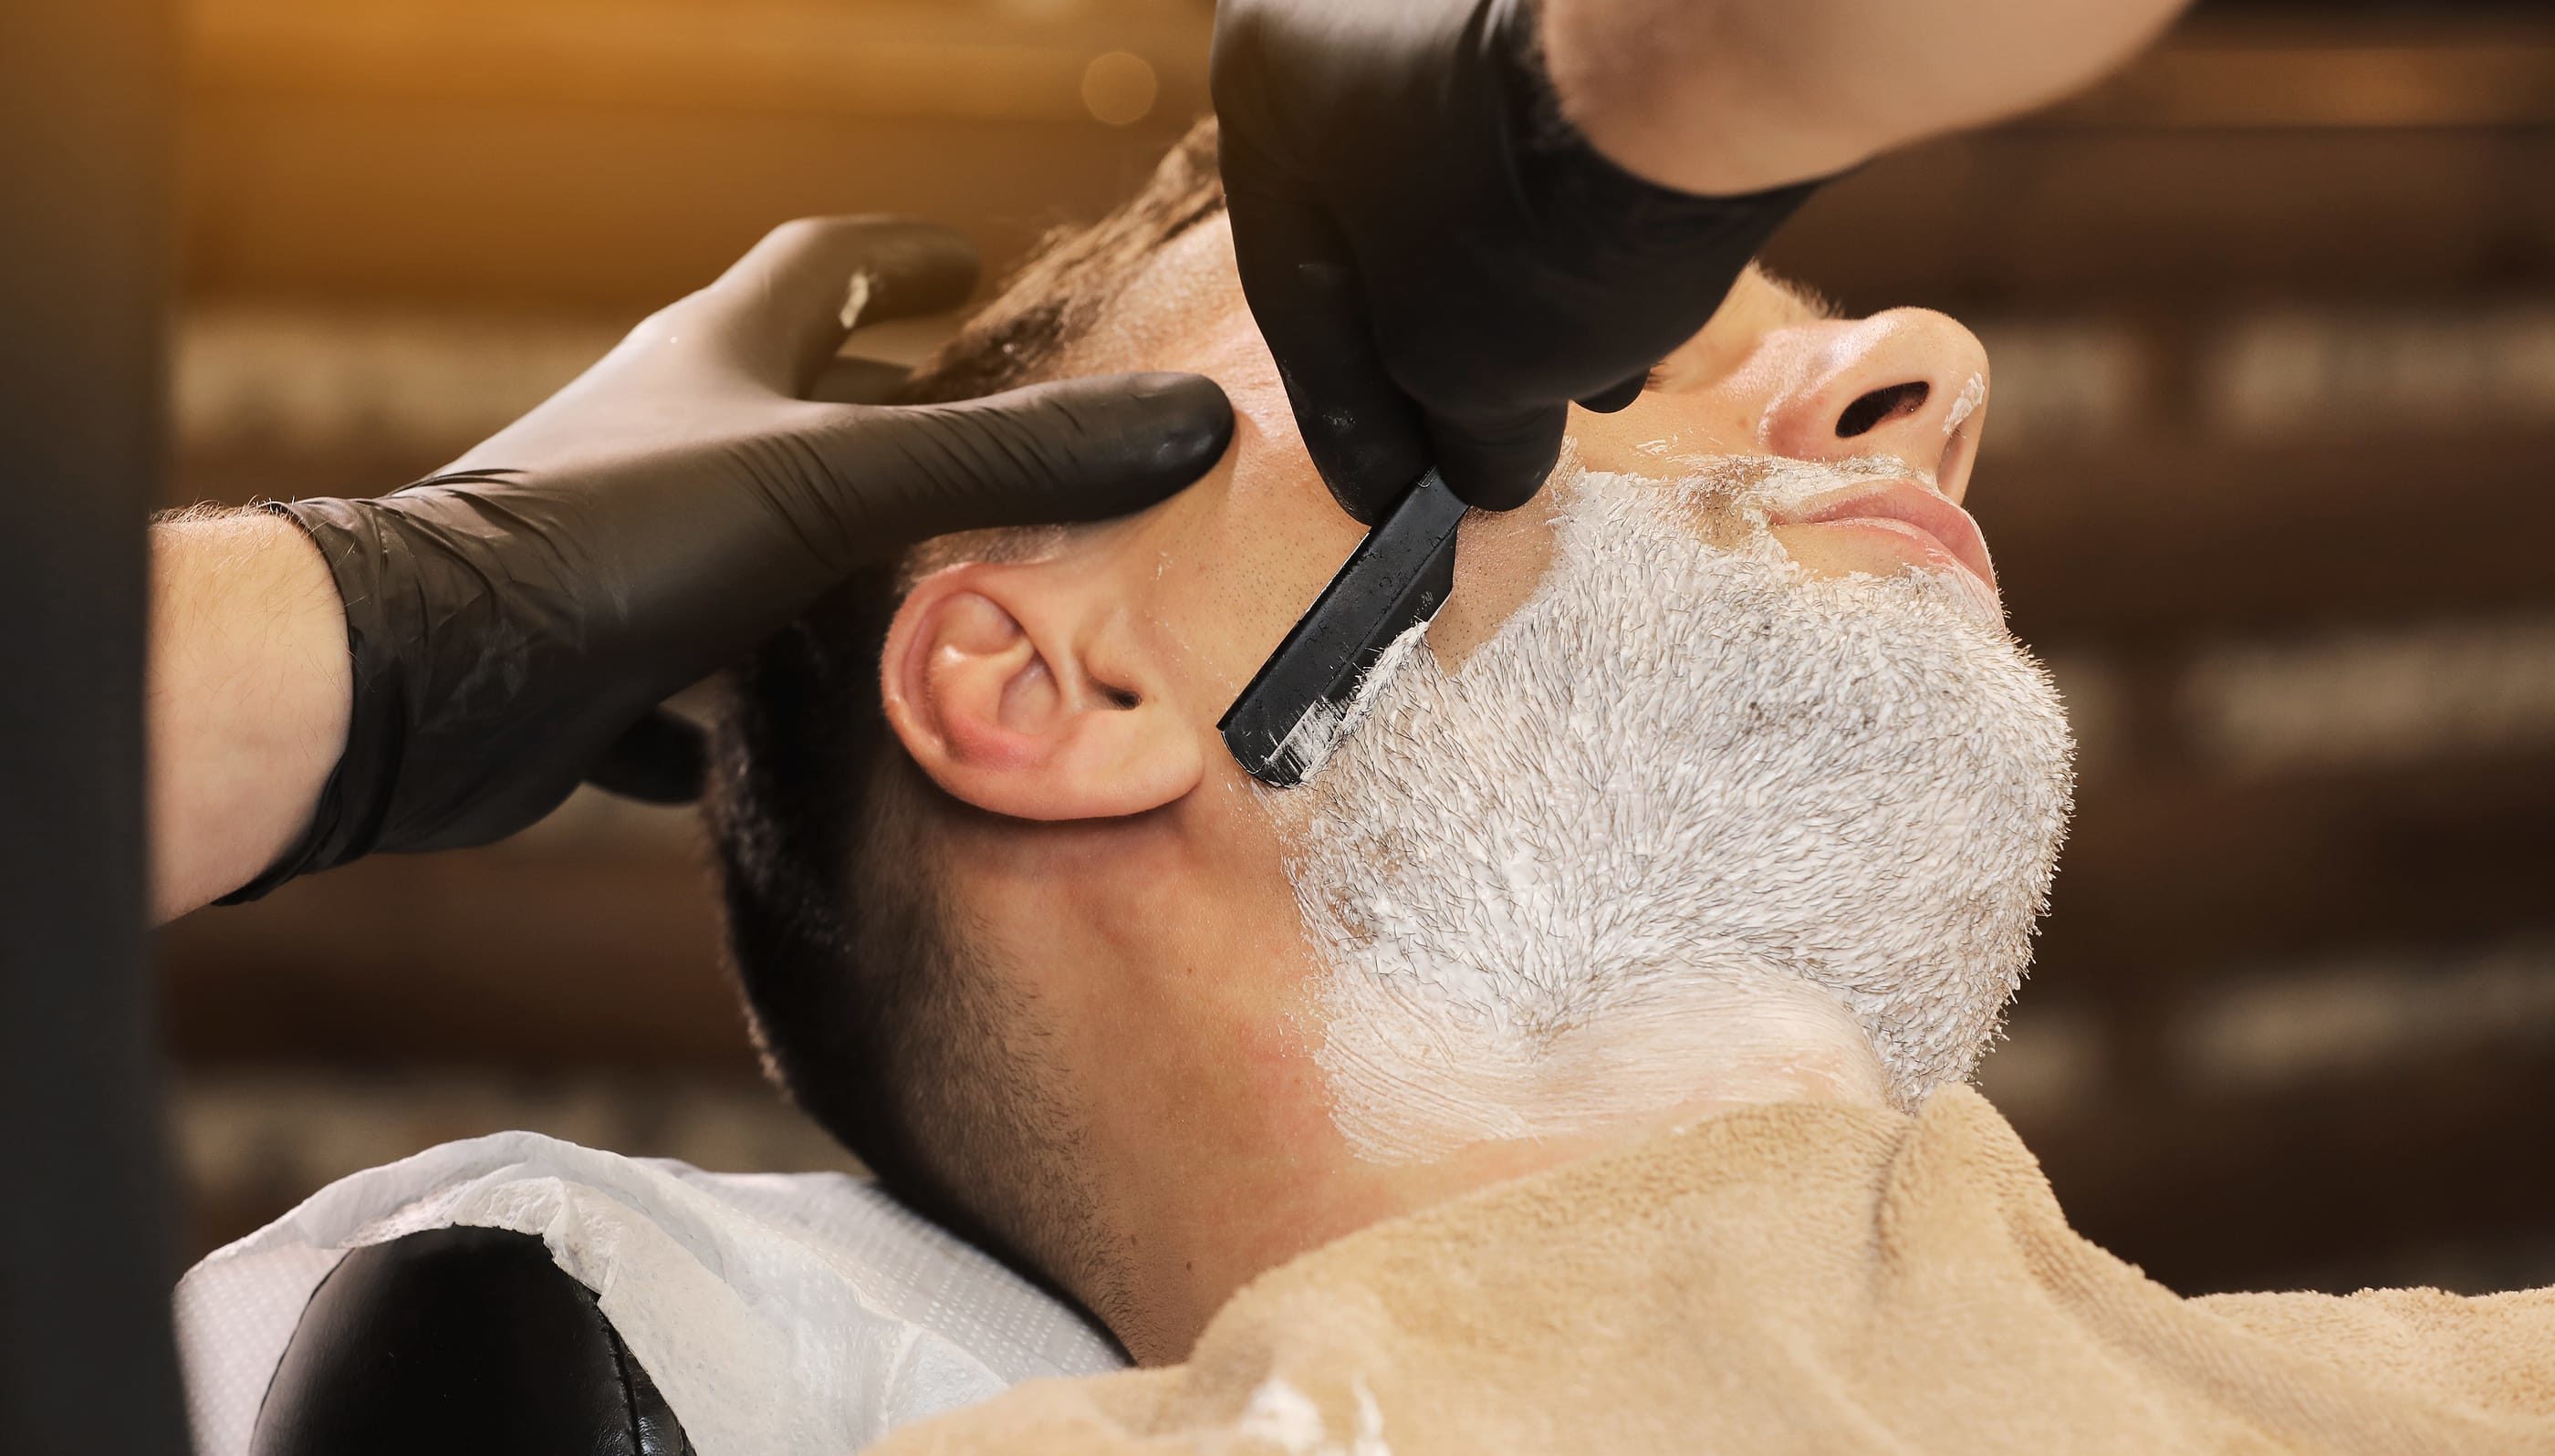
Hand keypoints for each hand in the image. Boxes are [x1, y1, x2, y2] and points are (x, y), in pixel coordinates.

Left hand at [240, 218, 1230, 896]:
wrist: (426, 676)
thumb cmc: (619, 540)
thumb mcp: (838, 482)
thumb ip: (1010, 458)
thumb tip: (1188, 420)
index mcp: (721, 358)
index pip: (829, 266)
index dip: (910, 258)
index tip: (979, 265)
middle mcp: (669, 439)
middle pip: (797, 406)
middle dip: (896, 421)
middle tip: (996, 449)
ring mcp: (627, 554)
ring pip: (753, 548)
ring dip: (837, 572)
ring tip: (941, 608)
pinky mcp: (597, 668)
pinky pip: (691, 686)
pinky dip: (752, 711)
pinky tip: (809, 754)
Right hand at [1211, 0, 1817, 519]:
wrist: (1725, 37)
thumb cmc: (1541, 203)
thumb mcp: (1468, 371)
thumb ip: (1459, 434)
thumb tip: (1484, 472)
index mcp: (1267, 79)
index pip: (1293, 293)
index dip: (1348, 422)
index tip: (1390, 499)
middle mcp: (1346, 8)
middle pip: (1385, 224)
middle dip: (1446, 352)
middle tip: (1489, 448)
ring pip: (1477, 174)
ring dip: (1523, 291)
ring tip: (1586, 387)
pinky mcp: (1583, 2)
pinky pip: (1559, 129)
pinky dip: (1579, 217)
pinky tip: (1635, 292)